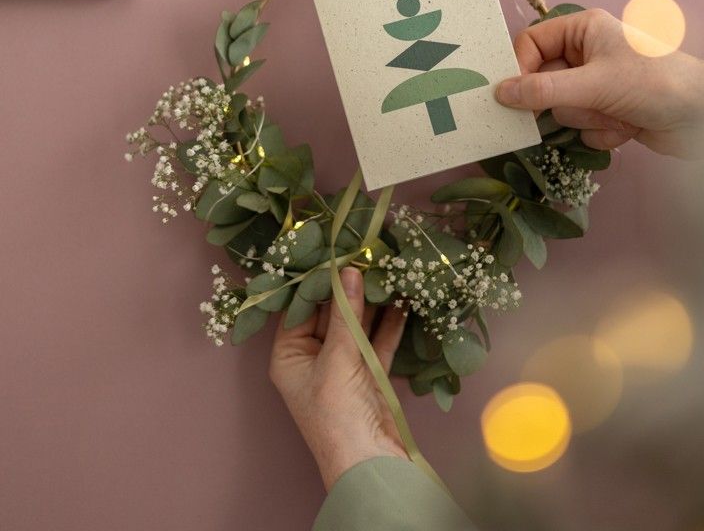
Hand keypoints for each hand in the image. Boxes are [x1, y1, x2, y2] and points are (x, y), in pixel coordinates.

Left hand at [268, 267, 408, 490]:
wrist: (367, 463)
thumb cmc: (336, 415)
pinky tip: (402, 301)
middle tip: (367, 255)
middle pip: (330, 313)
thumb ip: (345, 314)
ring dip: (373, 302)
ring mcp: (342, 365)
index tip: (334, 252)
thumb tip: (348, 271)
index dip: (316, 280)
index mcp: (289, 355)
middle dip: (349, 288)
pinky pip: (378, 341)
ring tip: (387, 270)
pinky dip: (389, 323)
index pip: (299, 307)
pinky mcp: (369, 373)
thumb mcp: (337, 359)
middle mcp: (313, 357)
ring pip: (357, 325)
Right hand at [495, 9, 703, 156]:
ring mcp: (596, 85)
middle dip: (565, 102)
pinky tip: (627, 128)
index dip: (520, 69)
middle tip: (584, 106)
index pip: (531, 44)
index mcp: (583, 30)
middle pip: (543, 82)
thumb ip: (543, 91)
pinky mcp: (606, 112)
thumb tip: (500, 93)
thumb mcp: (594, 84)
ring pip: (562, 110)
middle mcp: (587, 54)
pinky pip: (581, 128)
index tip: (514, 96)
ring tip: (617, 115)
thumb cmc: (654, 84)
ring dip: (588, 119)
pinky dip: (601, 133)